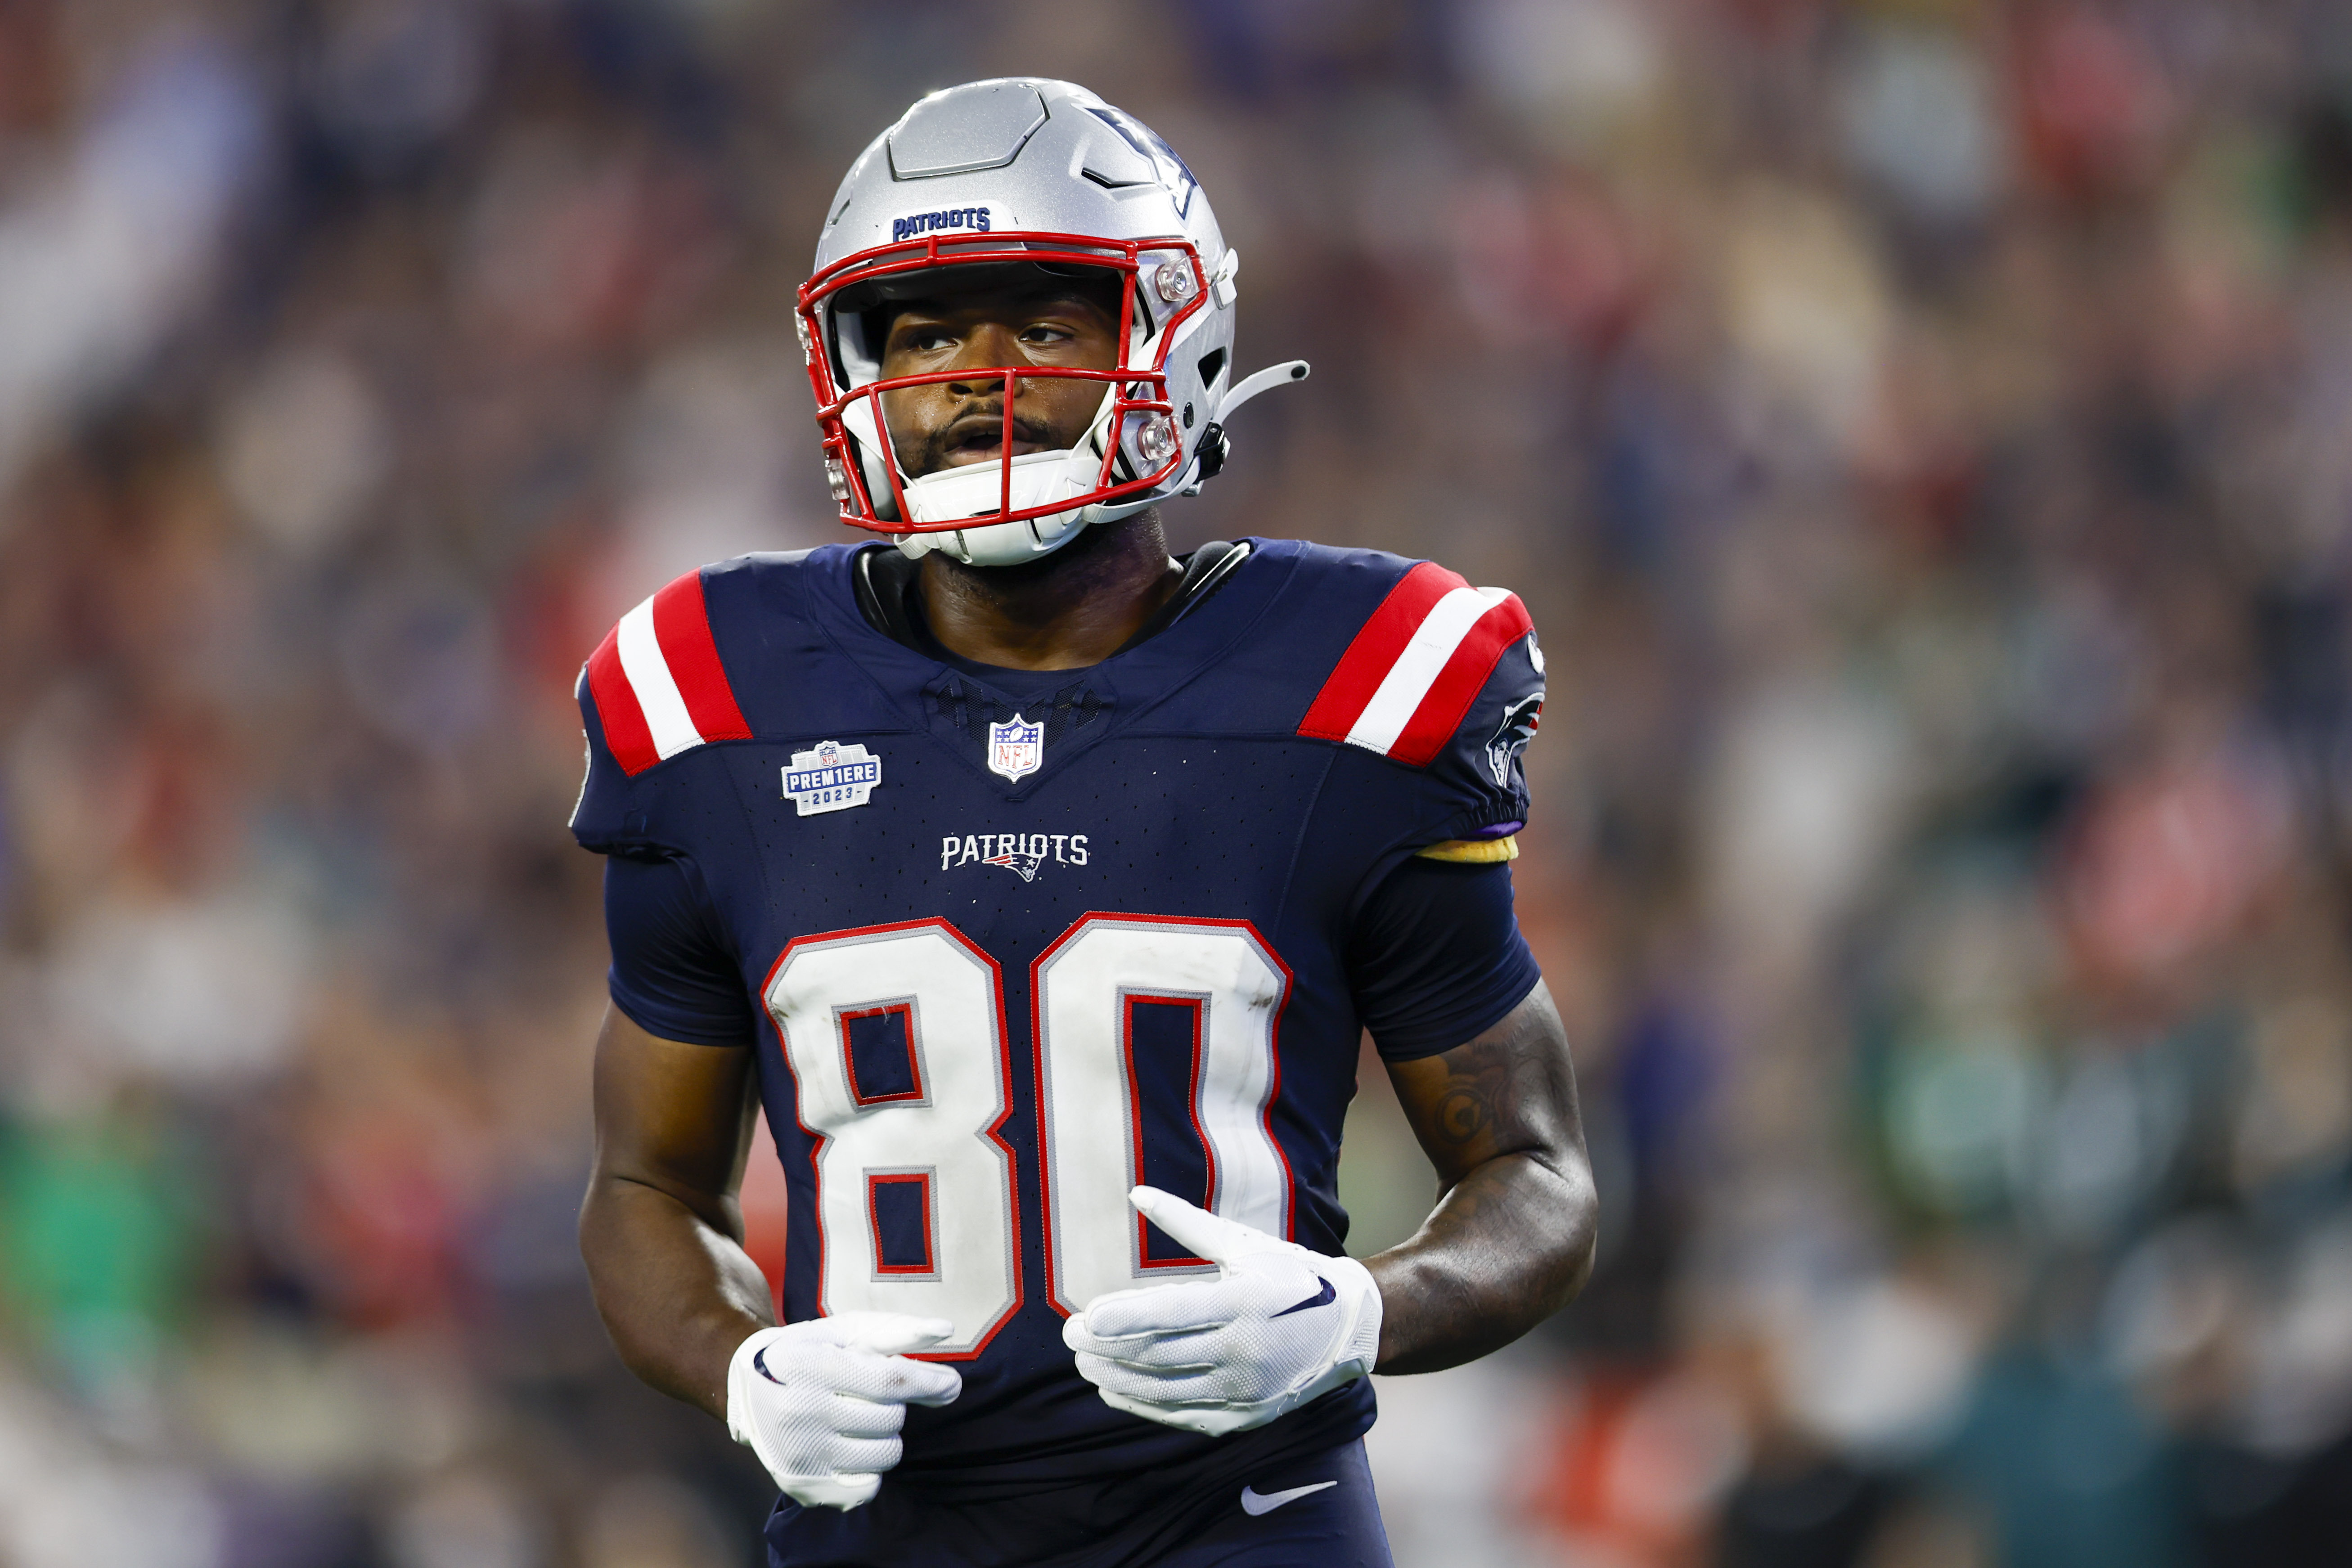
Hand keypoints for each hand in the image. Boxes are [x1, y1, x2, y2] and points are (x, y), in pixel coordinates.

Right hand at [725, 1312, 962, 1508]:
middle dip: (895, 1405)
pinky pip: (866, 1487)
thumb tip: (946, 1328)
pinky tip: (852, 1447)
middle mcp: (800, 1412)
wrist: (748, 1387)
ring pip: (884, 1455)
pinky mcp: (801, 1484)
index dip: (928, 1382)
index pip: (888, 1381)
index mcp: (812, 1366)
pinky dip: (871, 1469)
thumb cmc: (813, 1352)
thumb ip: (900, 1331)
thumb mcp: (849, 1330)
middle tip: (872, 1396)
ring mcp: (799, 1453)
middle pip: (889, 1419)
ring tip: (862, 1420)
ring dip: (886, 1437)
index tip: (950, 1384)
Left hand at [1061, 1186, 1382, 1437]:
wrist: (1350, 1328)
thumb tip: (1136, 1193)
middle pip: (1158, 1354)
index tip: (1085, 1317)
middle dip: (1106, 1347)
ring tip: (1083, 1362)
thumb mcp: (1243, 1243)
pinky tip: (1114, 1390)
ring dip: (1116, 1378)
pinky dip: (1143, 1405)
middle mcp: (1244, 1349)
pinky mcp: (1244, 1416)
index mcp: (1244, 1301)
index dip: (1124, 1317)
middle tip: (1070, 1336)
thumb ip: (1186, 1222)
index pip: (1171, 1313)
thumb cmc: (1291, 1275)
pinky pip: (1182, 1414)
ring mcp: (1244, 1388)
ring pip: (1164, 1389)